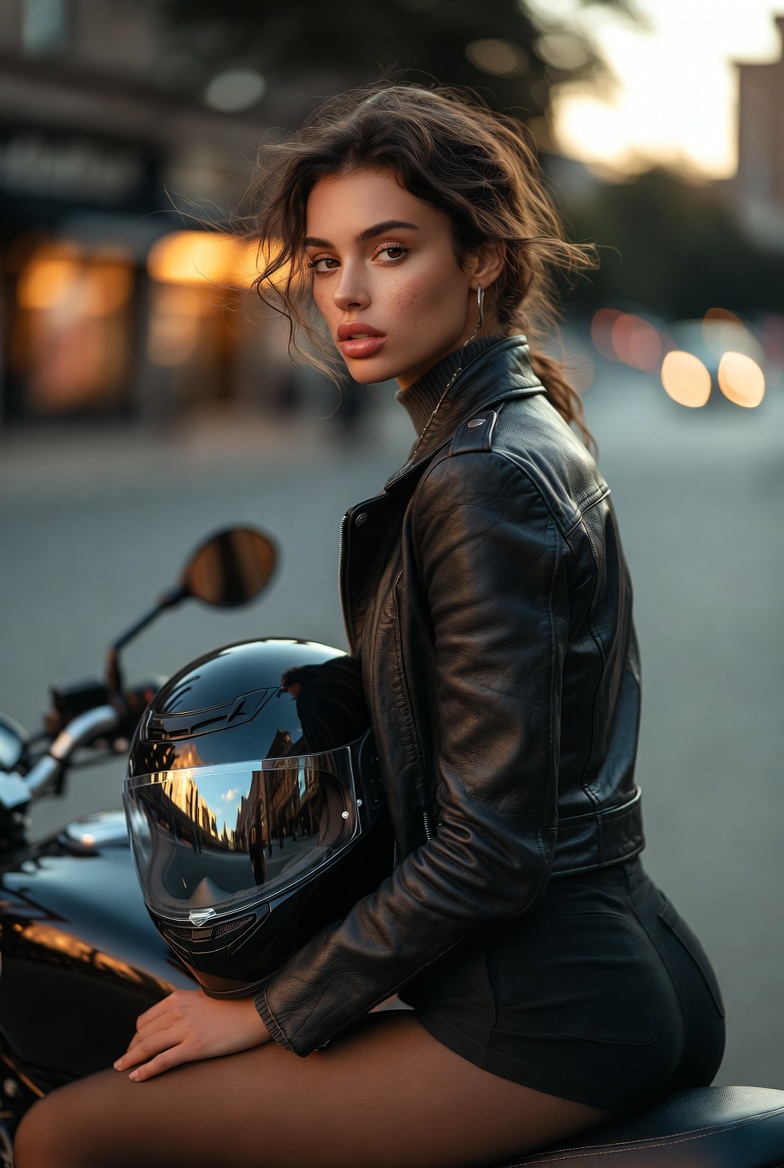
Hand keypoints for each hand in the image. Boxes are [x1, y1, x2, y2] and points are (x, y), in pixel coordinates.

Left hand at [114, 989, 270, 1081]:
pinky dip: (145, 1070)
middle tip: (123, 1061)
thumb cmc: (234, 1006)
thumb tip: (173, 1017)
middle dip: (131, 1049)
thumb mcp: (204, 996)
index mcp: (178, 997)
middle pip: (143, 1034)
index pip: (146, 1019)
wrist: (256, 1011)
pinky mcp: (194, 1047)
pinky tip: (136, 1077)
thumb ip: (186, 1005)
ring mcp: (185, 1029)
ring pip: (147, 1047)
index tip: (133, 1046)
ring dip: (131, 1060)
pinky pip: (162, 1061)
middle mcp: (177, 1011)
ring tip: (122, 1069)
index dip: (136, 1035)